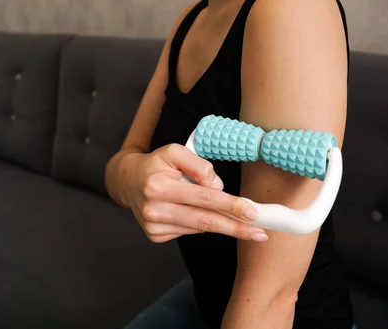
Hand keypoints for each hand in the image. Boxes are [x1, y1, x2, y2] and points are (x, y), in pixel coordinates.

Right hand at [118, 144, 268, 242]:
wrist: (127, 181)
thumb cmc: (156, 164)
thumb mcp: (175, 152)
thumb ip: (198, 165)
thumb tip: (217, 187)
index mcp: (158, 187)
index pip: (204, 198)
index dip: (231, 206)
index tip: (253, 213)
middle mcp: (154, 210)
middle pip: (205, 221)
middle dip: (236, 228)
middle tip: (261, 234)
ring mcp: (154, 227)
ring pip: (198, 228)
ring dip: (221, 224)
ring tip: (237, 220)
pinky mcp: (155, 236)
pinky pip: (189, 231)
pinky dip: (199, 222)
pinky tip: (195, 212)